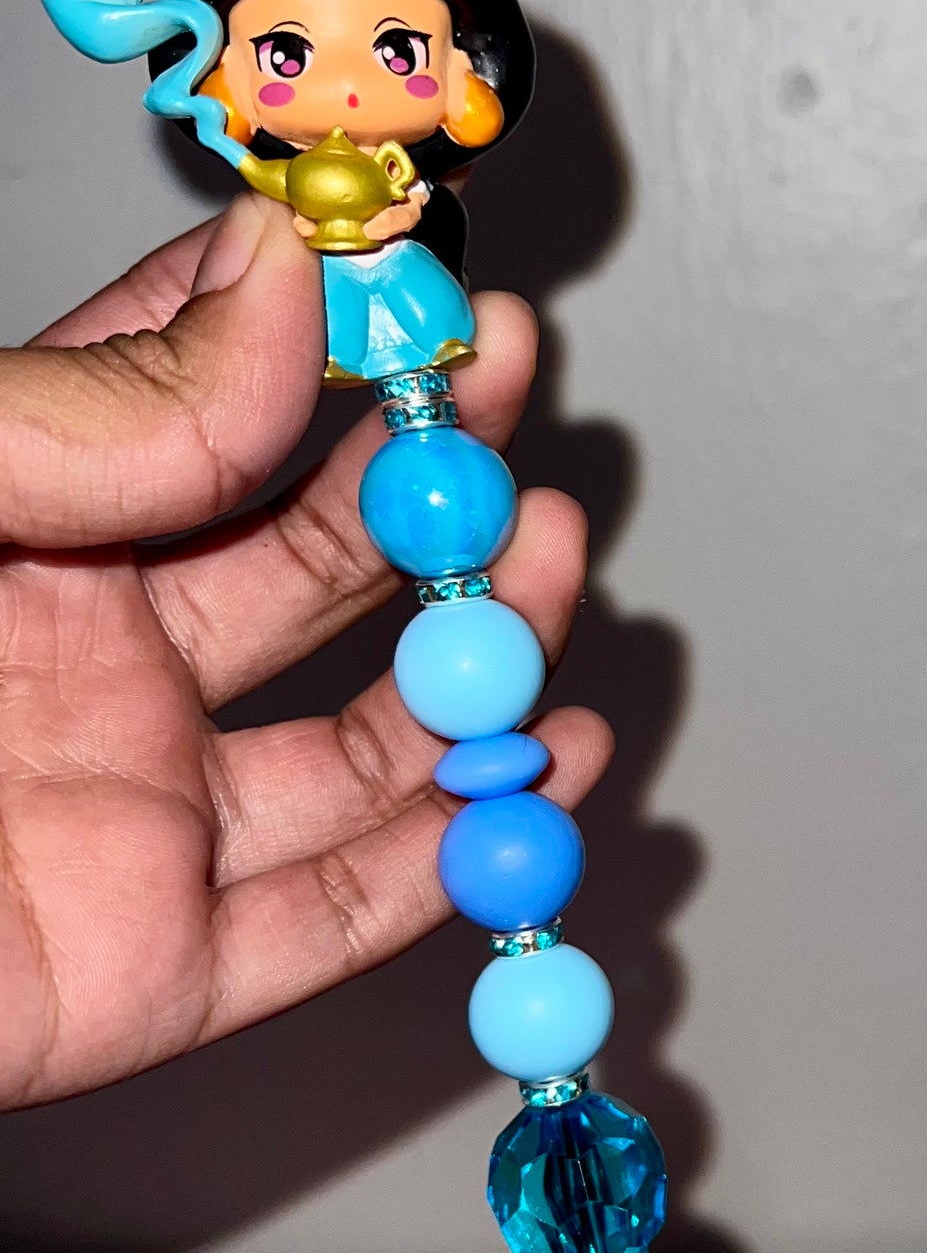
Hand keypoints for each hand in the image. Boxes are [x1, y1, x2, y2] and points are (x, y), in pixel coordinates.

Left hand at [0, 194, 608, 1108]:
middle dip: (431, 482)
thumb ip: (92, 408)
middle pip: (309, 559)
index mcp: (9, 529)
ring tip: (547, 561)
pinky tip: (542, 766)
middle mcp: (83, 661)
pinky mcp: (154, 970)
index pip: (202, 402)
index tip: (426, 282)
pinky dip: (461, 854)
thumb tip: (281, 285)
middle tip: (510, 414)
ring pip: (359, 736)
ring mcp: (130, 816)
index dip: (325, 334)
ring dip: (478, 653)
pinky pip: (339, 915)